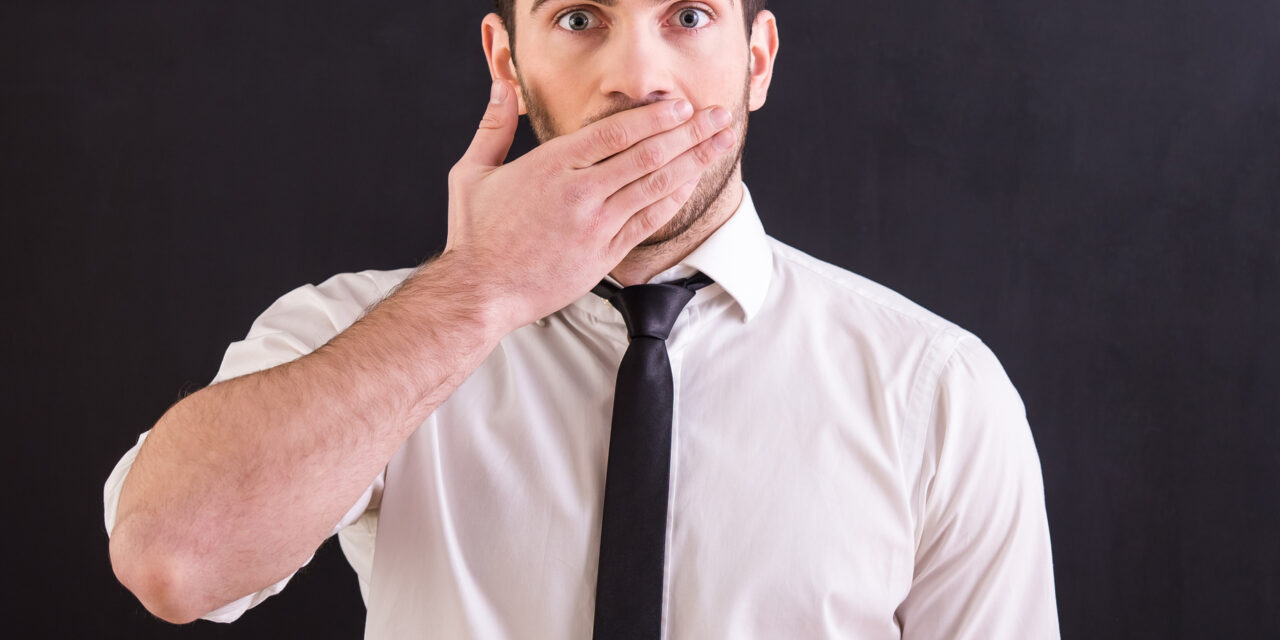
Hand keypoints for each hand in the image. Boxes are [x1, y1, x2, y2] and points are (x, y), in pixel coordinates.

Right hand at [441, 79, 736, 333]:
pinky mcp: (604, 254)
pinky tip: (692, 184)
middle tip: (719, 118)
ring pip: (655, 187)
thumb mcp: (472, 172)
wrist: (481, 292)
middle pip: (647, 155)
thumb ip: (493, 126)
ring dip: (693, 162)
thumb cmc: (475, 235)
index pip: (615, 132)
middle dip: (690, 133)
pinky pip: (648, 222)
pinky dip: (673, 200)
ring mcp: (596, 226)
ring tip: (720, 144)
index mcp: (550, 166)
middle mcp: (579, 193)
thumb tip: (501, 86)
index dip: (654, 117)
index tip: (681, 106)